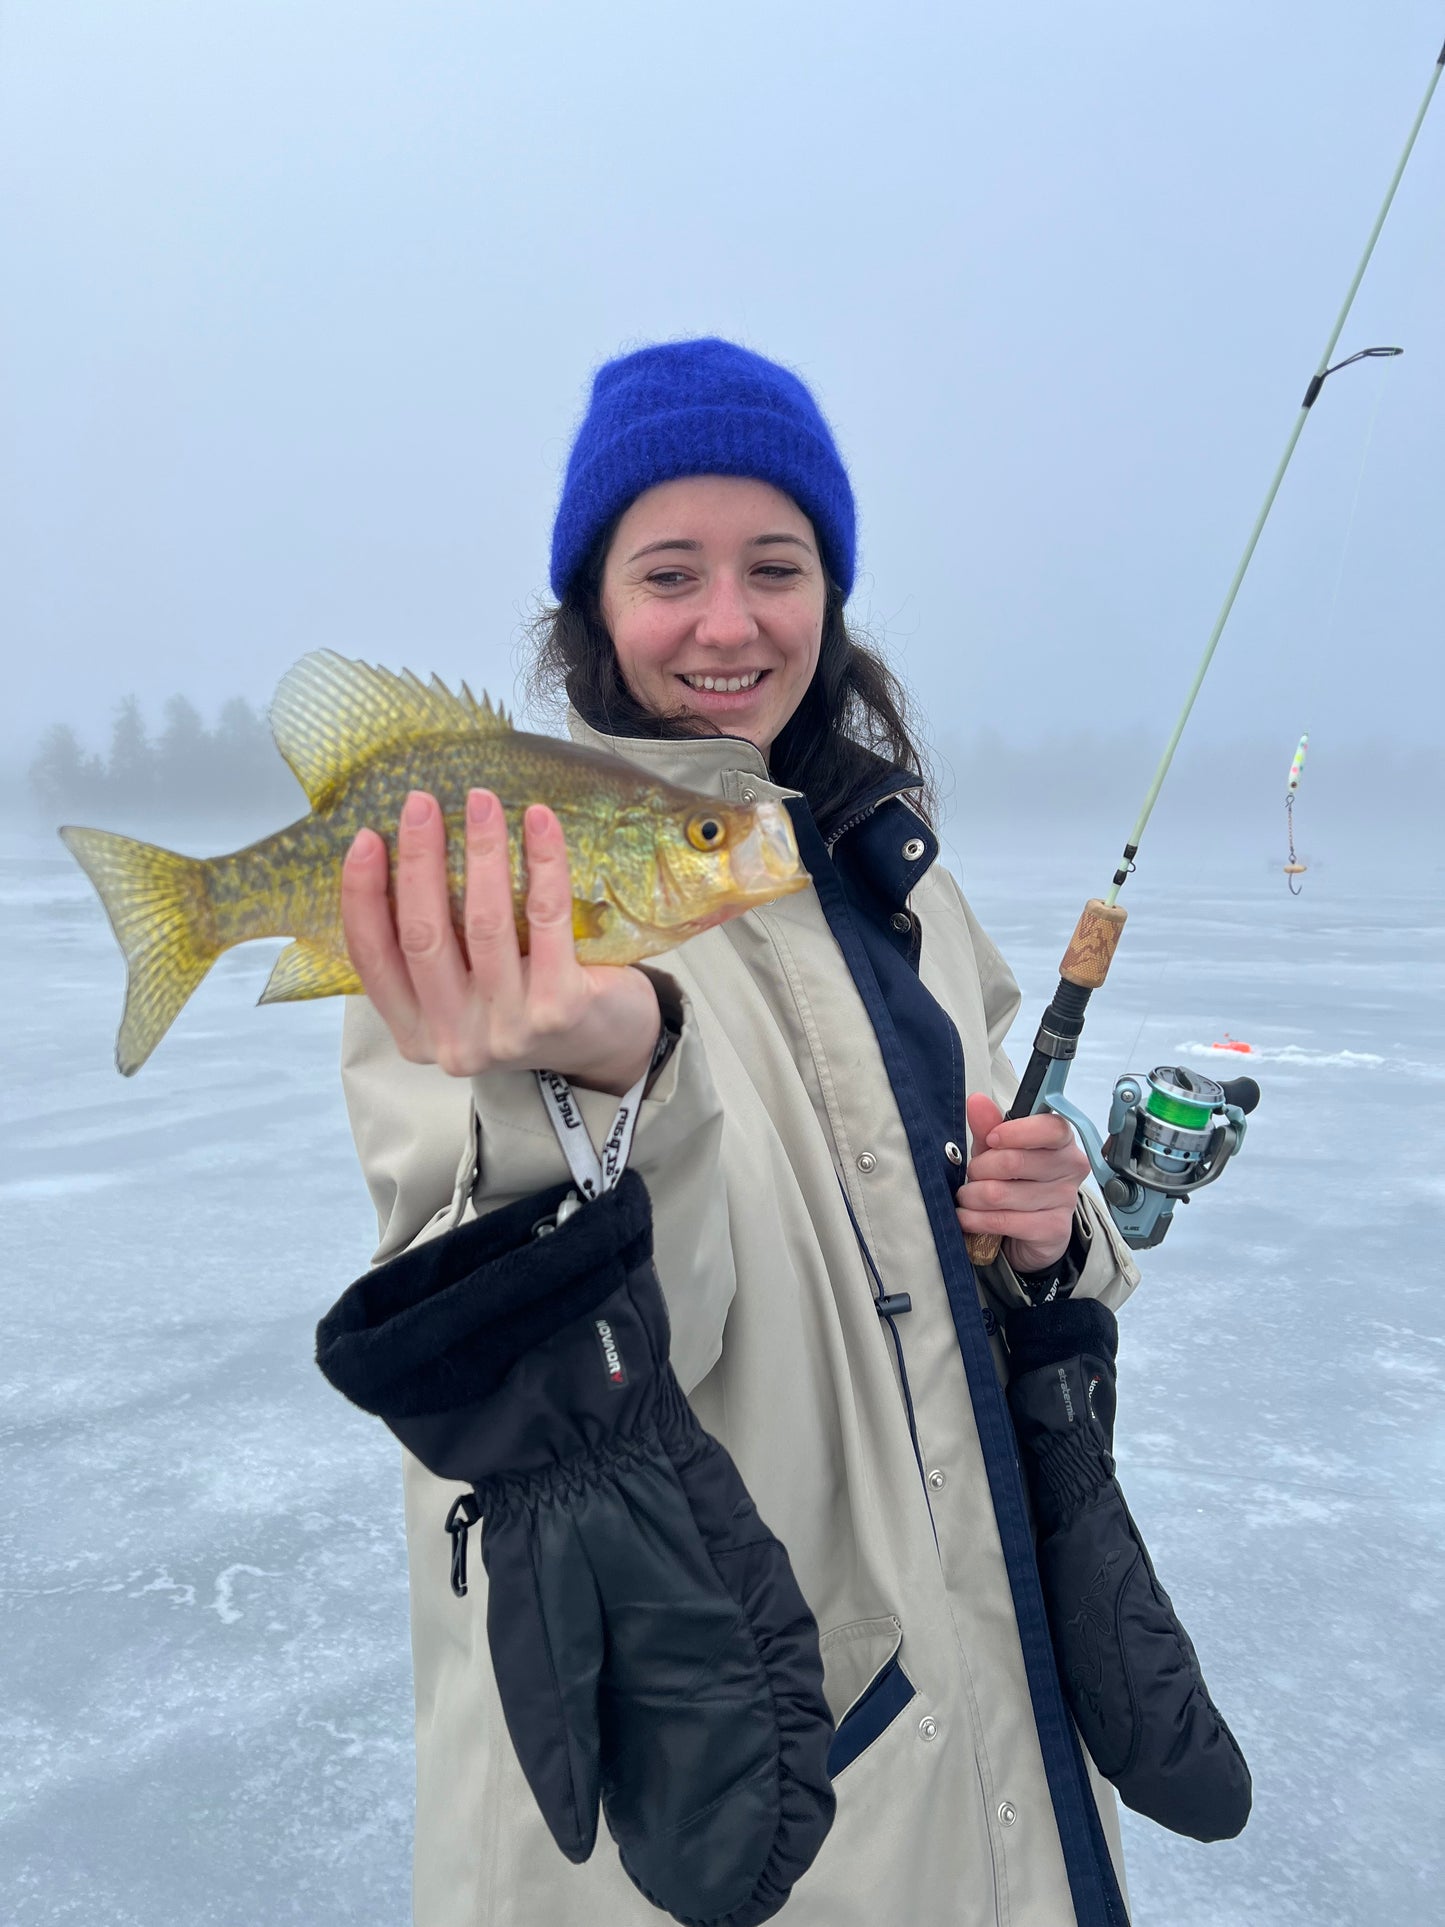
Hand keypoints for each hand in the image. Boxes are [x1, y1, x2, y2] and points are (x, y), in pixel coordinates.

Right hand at [341, 788, 661, 1095]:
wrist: (609, 1041)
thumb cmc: (526, 999)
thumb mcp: (463, 990)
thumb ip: (433, 947)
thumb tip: (405, 850)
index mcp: (416, 1033)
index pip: (372, 959)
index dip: (361, 895)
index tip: (365, 837)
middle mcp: (455, 1040)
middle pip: (423, 937)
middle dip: (418, 860)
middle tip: (421, 802)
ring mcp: (508, 1029)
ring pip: (484, 924)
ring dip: (481, 851)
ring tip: (481, 801)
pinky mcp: (560, 1008)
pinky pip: (545, 919)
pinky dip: (543, 862)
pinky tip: (539, 822)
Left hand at [955, 1091, 1089, 1273]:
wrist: (1029, 1229)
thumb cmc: (1015, 1180)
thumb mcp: (998, 1149)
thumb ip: (988, 1125)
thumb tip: (977, 1102)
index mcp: (1062, 1140)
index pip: (1050, 1128)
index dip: (1015, 1133)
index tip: (992, 1138)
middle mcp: (1070, 1167)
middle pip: (1014, 1162)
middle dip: (979, 1168)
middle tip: (971, 1173)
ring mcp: (1065, 1200)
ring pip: (1000, 1193)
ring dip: (972, 1195)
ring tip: (968, 1196)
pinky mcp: (1054, 1229)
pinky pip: (1003, 1221)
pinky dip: (975, 1218)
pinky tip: (968, 1216)